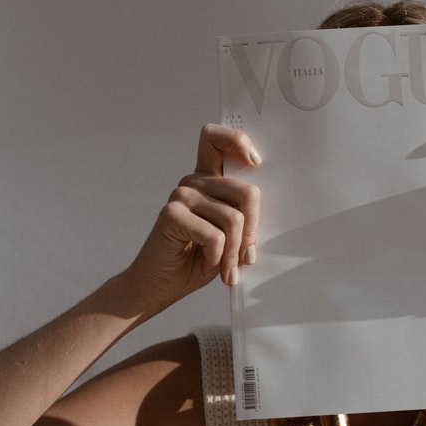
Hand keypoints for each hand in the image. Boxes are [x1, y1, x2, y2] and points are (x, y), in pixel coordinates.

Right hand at [123, 125, 261, 314]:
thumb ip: (244, 221)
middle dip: (253, 231)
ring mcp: (181, 195)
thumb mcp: (230, 238)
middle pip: (246, 192)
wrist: (160, 286)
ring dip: (235, 252)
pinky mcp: (172, 214)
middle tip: (247, 256)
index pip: (217, 139)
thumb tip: (264, 224)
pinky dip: (218, 257)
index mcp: (208, 179)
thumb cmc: (198, 260)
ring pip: (233, 219)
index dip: (238, 141)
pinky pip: (214, 236)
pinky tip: (206, 263)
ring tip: (229, 269)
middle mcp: (194, 182)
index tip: (255, 162)